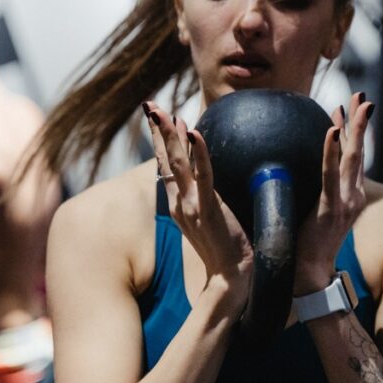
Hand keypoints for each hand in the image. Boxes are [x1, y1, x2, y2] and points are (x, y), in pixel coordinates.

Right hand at [143, 102, 252, 291]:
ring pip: (177, 164)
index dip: (160, 140)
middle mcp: (180, 203)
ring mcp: (192, 206)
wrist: (232, 278)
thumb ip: (206, 199)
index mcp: (179, 204)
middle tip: (150, 104)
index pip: (165, 165)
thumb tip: (208, 177)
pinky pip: (204, 175)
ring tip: (164, 111)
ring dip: (170, 136)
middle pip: (165, 160)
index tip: (156, 116)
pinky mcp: (208, 209)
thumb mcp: (210, 219)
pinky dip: (198, 153)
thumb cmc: (226, 250)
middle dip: (158, 131)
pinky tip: (194, 132)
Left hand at [294, 92, 372, 293]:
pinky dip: (332, 151)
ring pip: (352, 157)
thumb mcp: (311, 211)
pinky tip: (332, 130)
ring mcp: (345, 202)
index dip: (354, 132)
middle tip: (361, 96)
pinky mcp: (330, 209)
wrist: (307, 274)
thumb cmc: (304, 244)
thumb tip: (292, 168)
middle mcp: (353, 196)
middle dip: (361, 122)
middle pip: (359, 151)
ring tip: (354, 104)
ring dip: (354, 128)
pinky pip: (331, 174)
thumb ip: (310, 190)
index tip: (349, 108)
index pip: (354, 157)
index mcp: (349, 196)